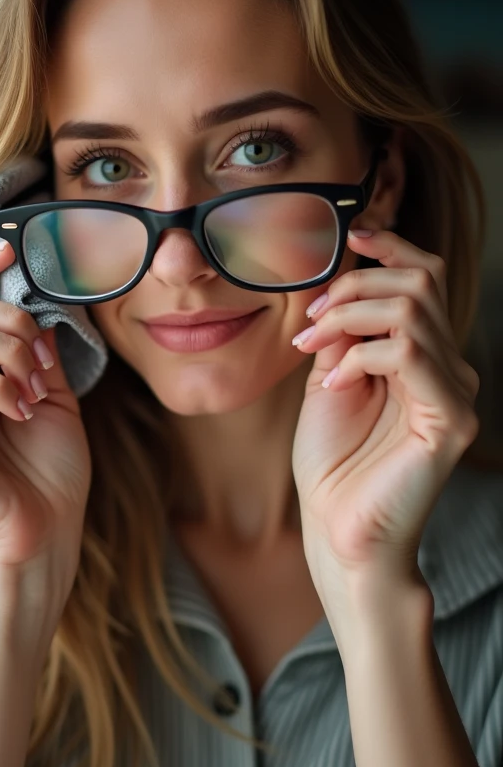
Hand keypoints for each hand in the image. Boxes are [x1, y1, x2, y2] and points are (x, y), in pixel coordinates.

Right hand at [0, 242, 91, 620]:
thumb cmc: (50, 476)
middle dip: (13, 322)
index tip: (7, 250)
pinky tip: (20, 411)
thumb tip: (40, 308)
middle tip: (42, 364)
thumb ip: (40, 354)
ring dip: (10, 353)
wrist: (45, 534)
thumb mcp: (54, 399)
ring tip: (35, 393)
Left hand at [290, 229, 479, 632]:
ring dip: (347, 316)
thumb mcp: (329, 378)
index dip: (390, 247)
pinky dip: (358, 357)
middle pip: (420, 280)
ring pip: (410, 308)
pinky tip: (334, 382)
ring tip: (313, 348)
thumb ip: (342, 332)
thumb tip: (339, 282)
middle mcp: (449, 367)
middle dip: (355, 284)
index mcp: (423, 356)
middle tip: (310, 321)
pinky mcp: (449, 418)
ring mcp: (455, 392)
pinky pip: (407, 354)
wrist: (338, 530)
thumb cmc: (332, 463)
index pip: (423, 278)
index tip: (348, 235)